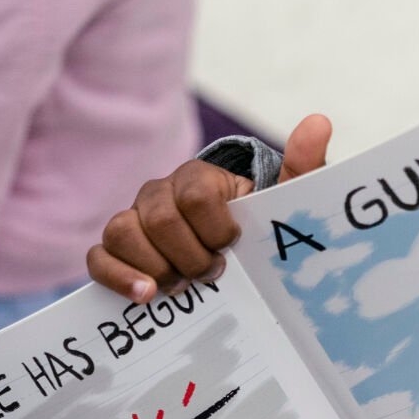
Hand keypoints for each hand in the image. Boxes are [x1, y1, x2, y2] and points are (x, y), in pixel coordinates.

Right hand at [88, 113, 332, 301]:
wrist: (235, 252)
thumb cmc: (258, 225)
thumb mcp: (286, 200)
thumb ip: (303, 165)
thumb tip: (319, 123)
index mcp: (198, 177)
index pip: (195, 195)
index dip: (216, 228)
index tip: (235, 246)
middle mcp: (159, 193)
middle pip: (159, 219)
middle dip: (190, 255)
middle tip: (215, 274)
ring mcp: (133, 220)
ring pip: (121, 233)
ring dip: (156, 268)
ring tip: (182, 287)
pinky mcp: (116, 250)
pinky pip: (99, 257)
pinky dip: (117, 276)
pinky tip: (144, 296)